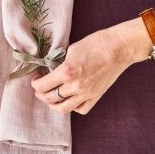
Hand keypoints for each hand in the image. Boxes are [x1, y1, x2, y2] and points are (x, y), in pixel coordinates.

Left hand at [31, 19, 151, 114]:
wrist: (119, 47)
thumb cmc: (96, 43)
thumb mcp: (71, 50)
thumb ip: (60, 63)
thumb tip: (52, 70)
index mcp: (67, 72)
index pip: (42, 86)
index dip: (35, 84)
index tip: (36, 79)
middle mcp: (75, 86)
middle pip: (50, 98)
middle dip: (41, 94)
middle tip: (39, 88)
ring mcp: (86, 94)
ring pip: (63, 108)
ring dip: (53, 104)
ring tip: (50, 98)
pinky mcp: (96, 96)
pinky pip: (80, 109)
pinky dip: (72, 107)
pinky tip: (69, 100)